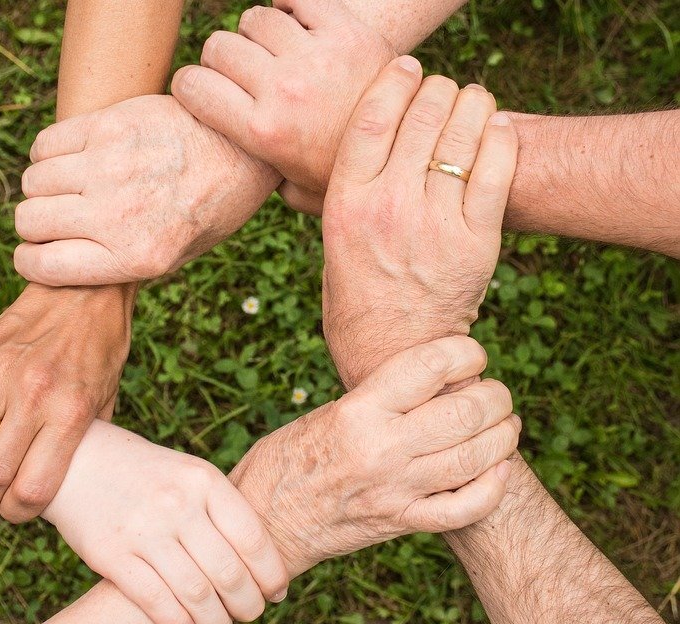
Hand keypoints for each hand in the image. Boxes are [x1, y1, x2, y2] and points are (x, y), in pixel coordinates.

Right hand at [0, 283, 133, 522]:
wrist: (85, 288)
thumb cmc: (102, 348)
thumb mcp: (108, 398)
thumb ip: (85, 440)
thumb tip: (66, 481)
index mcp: (71, 413)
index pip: (32, 488)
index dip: (18, 514)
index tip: (16, 513)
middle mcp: (34, 397)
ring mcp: (1, 376)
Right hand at [13, 95, 279, 285]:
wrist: (242, 150)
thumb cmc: (209, 209)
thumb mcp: (175, 257)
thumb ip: (119, 264)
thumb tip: (59, 263)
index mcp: (136, 257)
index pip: (42, 266)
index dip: (30, 261)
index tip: (36, 253)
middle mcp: (118, 214)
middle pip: (29, 220)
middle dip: (36, 224)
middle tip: (58, 218)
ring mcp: (110, 166)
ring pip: (33, 181)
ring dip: (43, 187)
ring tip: (70, 187)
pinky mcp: (109, 125)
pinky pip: (45, 144)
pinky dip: (48, 154)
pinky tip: (74, 158)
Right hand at [43, 420, 288, 623]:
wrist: (78, 460)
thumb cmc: (146, 474)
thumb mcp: (188, 474)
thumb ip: (220, 509)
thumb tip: (262, 560)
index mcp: (203, 480)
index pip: (252, 537)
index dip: (271, 573)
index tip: (276, 591)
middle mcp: (177, 503)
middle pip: (228, 572)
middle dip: (248, 603)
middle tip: (252, 612)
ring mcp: (143, 530)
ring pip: (196, 594)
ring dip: (217, 620)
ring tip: (223, 623)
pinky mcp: (112, 554)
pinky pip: (156, 602)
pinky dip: (179, 623)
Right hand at [171, 0, 393, 214]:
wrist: (412, 147)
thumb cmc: (347, 173)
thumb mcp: (297, 191)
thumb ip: (260, 178)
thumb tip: (233, 172)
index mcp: (263, 132)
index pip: (192, 86)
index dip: (189, 85)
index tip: (200, 90)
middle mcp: (283, 90)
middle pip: (219, 47)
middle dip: (221, 60)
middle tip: (241, 74)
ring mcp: (315, 57)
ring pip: (254, 19)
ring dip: (257, 33)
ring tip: (273, 51)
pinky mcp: (346, 30)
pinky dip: (290, 5)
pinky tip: (296, 24)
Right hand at [229, 336, 518, 575]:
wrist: (265, 521)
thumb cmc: (288, 458)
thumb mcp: (328, 413)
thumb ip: (379, 399)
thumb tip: (435, 381)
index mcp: (358, 411)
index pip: (430, 366)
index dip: (466, 352)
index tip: (473, 354)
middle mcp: (381, 448)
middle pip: (465, 412)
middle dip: (496, 397)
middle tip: (497, 393)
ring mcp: (395, 490)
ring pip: (475, 458)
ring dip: (503, 436)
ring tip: (506, 424)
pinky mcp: (401, 523)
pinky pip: (464, 508)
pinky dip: (493, 487)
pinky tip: (498, 470)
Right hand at [321, 58, 518, 387]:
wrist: (394, 354)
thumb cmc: (356, 299)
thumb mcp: (330, 244)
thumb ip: (335, 198)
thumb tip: (324, 159)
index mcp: (346, 204)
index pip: (371, 119)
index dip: (393, 82)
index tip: (408, 67)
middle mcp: (388, 208)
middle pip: (421, 117)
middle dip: (437, 89)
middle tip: (443, 88)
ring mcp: (435, 225)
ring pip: (461, 136)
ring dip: (472, 105)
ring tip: (473, 100)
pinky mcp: (476, 243)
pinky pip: (496, 172)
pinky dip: (500, 139)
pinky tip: (497, 127)